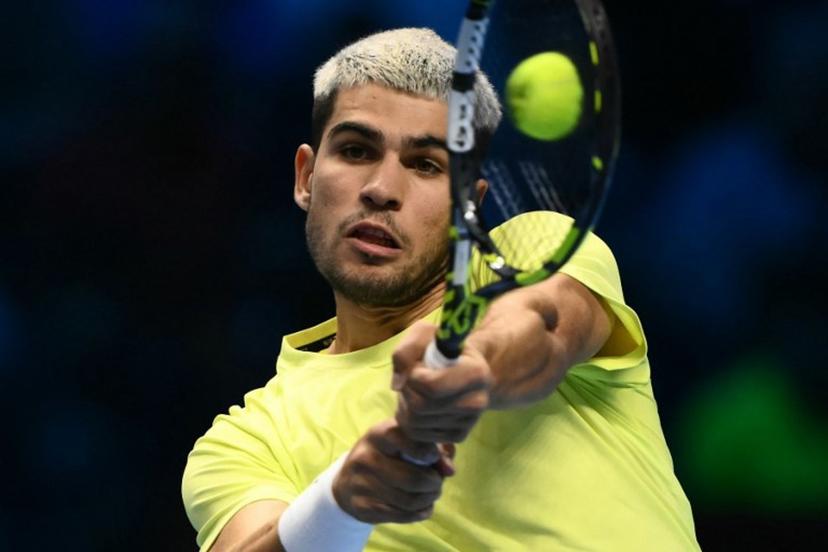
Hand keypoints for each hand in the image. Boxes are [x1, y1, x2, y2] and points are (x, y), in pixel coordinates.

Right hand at [332, 419, 453, 523]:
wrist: (346, 482)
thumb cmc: (386, 456)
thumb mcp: (404, 443)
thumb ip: (434, 449)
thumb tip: (450, 469)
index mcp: (379, 433)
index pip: (410, 440)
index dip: (430, 452)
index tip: (433, 458)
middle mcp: (366, 457)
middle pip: (413, 478)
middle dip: (434, 483)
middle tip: (437, 482)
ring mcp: (362, 483)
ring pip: (409, 500)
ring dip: (429, 499)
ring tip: (432, 494)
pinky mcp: (363, 507)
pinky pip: (402, 515)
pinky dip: (420, 513)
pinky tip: (423, 507)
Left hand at [392, 322, 491, 442]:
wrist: (461, 366)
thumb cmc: (440, 348)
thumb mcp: (422, 335)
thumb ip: (405, 352)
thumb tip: (396, 385)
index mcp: (476, 373)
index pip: (433, 387)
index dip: (413, 377)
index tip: (416, 367)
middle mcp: (478, 401)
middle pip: (421, 407)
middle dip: (406, 392)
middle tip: (410, 380)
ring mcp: (470, 422)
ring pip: (416, 424)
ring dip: (405, 406)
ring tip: (414, 391)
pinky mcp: (459, 436)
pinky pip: (419, 436)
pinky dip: (410, 421)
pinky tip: (419, 406)